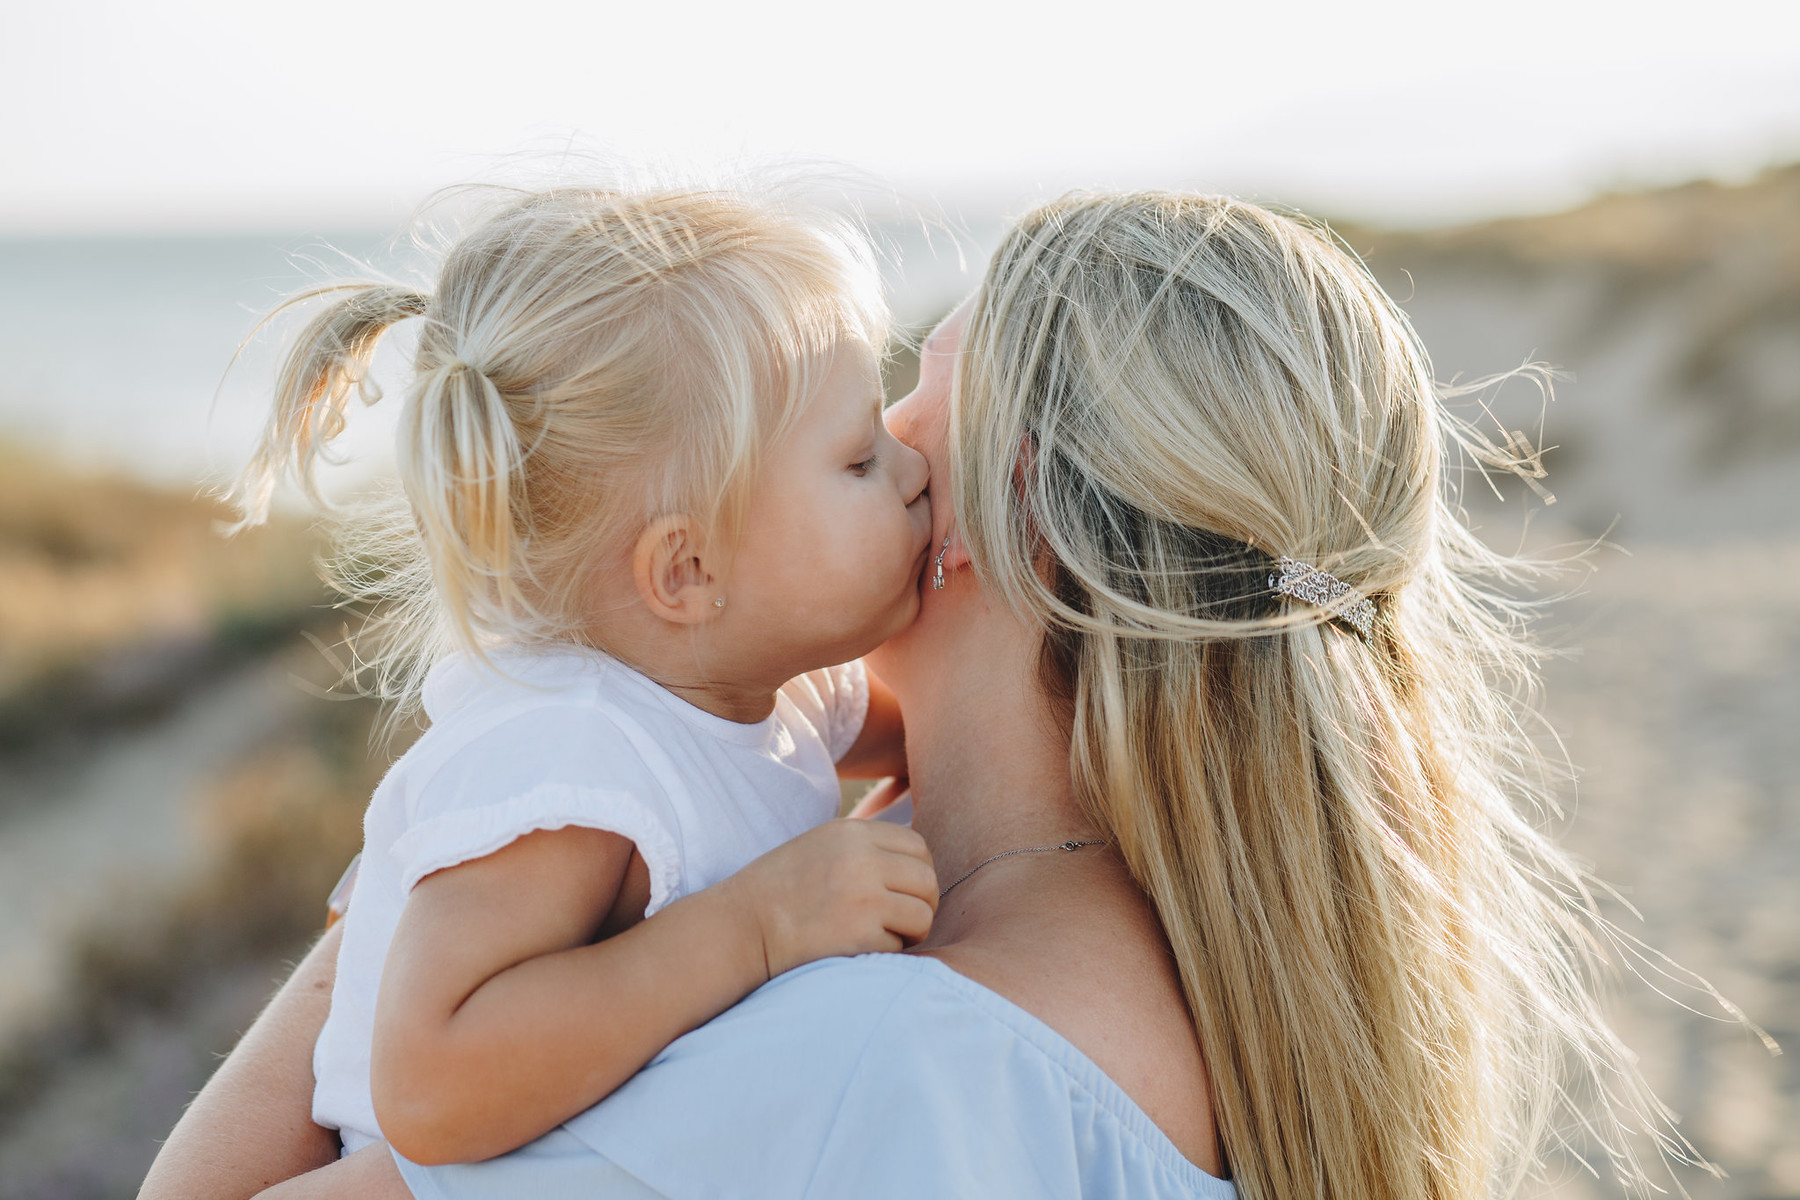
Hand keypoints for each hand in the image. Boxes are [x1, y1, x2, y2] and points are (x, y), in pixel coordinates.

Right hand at [725, 819, 936, 978]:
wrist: (742, 927)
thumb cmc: (780, 891)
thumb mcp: (821, 846)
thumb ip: (864, 848)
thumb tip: (916, 863)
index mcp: (852, 832)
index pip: (917, 846)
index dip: (917, 873)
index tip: (902, 892)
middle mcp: (862, 859)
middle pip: (927, 879)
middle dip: (922, 904)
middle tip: (902, 921)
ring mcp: (864, 897)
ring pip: (923, 914)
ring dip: (911, 931)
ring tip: (885, 936)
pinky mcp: (861, 935)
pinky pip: (900, 945)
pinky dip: (887, 953)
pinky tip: (859, 949)